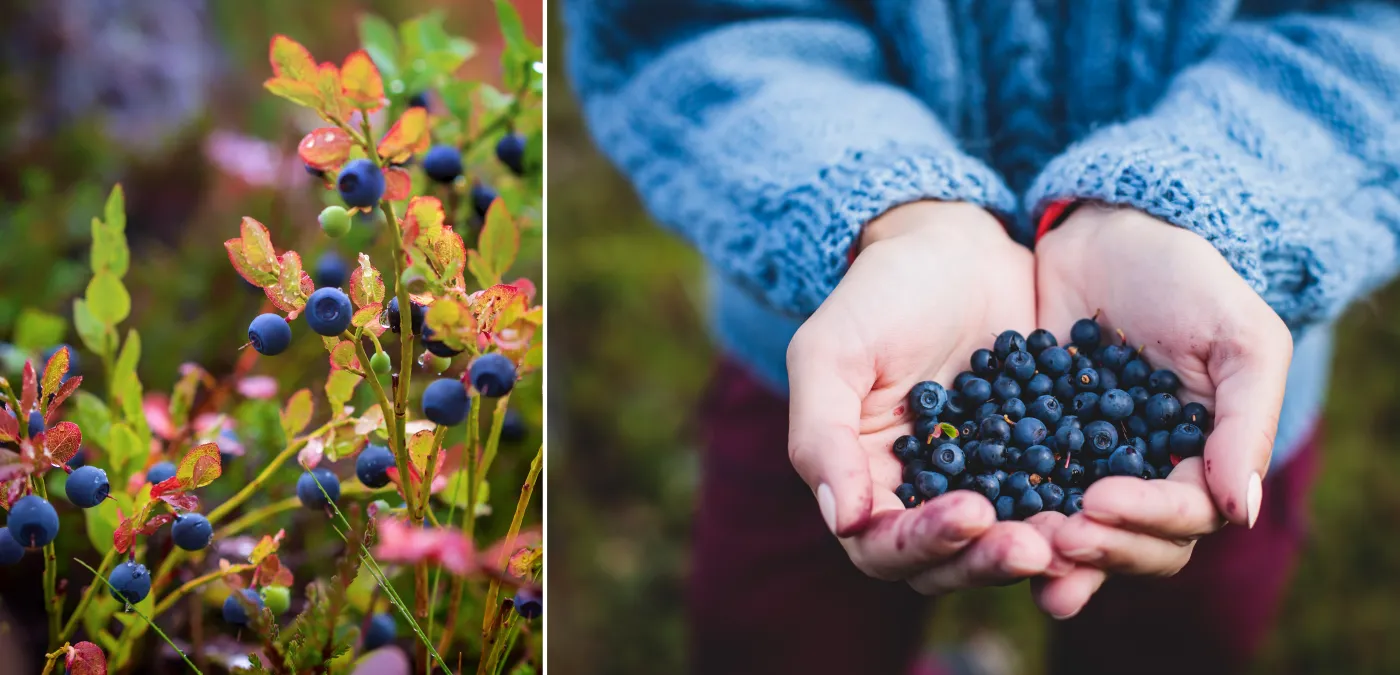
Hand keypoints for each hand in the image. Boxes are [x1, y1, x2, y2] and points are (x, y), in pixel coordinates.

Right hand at [787, 201, 1064, 594]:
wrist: (955, 248)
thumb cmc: (878, 295)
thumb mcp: (830, 353)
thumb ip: (821, 436)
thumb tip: (843, 520)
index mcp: (864, 483)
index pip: (882, 546)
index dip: (923, 543)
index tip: (971, 513)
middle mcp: (922, 498)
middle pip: (947, 564)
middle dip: (987, 561)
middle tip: (1034, 545)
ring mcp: (983, 484)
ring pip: (1004, 546)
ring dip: (1037, 550)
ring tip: (1073, 536)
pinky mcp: (1036, 463)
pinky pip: (1054, 503)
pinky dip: (1076, 514)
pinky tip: (1105, 503)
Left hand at [1030, 205, 1292, 617]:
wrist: (1107, 235)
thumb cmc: (1189, 282)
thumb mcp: (1239, 340)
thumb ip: (1246, 424)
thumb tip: (1243, 513)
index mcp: (1201, 465)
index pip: (1185, 519)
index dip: (1146, 520)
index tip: (1098, 500)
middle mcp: (1142, 479)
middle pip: (1130, 544)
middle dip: (1098, 548)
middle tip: (1055, 536)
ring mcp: (1082, 467)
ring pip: (1073, 531)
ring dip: (1049, 547)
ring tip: (1017, 548)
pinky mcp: (1027, 446)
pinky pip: (1015, 489)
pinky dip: (1001, 508)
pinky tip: (971, 516)